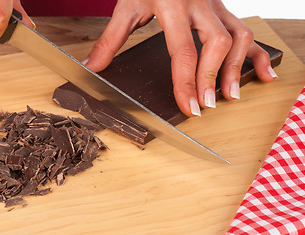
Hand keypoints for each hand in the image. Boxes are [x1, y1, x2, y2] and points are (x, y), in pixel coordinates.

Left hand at [84, 0, 277, 116]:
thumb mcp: (127, 6)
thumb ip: (110, 39)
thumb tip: (92, 67)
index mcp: (172, 5)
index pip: (182, 51)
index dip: (185, 82)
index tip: (189, 107)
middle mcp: (199, 4)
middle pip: (216, 43)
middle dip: (212, 77)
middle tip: (207, 105)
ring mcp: (216, 5)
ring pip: (238, 35)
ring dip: (235, 67)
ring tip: (230, 95)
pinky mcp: (224, 8)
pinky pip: (246, 30)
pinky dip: (257, 54)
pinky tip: (261, 74)